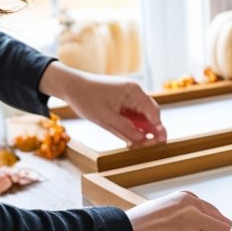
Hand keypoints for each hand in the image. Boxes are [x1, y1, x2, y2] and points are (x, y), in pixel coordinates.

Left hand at [39, 62, 166, 145]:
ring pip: (141, 114)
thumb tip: (143, 140)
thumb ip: (127, 130)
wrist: (70, 85)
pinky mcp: (121, 98)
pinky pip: (132, 112)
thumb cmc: (87, 99)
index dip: (158, 128)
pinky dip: (133, 124)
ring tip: (139, 144)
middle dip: (153, 129)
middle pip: (150, 112)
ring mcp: (128, 94)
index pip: (153, 112)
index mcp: (134, 92)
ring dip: (142, 128)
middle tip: (153, 145)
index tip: (161, 142)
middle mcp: (134, 91)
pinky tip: (131, 136)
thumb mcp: (106, 119)